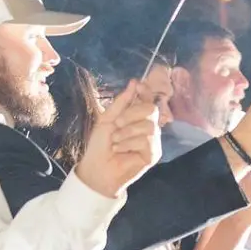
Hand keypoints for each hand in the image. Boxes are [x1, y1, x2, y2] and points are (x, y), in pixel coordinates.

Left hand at [73, 80, 161, 198]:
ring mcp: (153, 141)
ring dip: (127, 132)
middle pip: (151, 110)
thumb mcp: (107, 119)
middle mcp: (148, 127)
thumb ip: (122, 102)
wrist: (97, 167)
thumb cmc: (100, 145)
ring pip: (148, 126)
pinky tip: (120, 150)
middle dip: (131, 114)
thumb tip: (135, 82)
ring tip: (115, 142)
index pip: (147, 100)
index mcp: (136, 117)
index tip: (139, 85)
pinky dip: (129, 144)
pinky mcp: (153, 154)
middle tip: (116, 124)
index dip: (146, 92)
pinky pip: (146, 141)